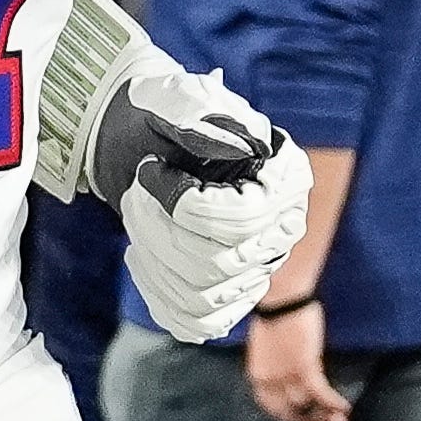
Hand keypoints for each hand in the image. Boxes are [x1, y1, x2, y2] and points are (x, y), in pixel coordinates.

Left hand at [93, 68, 312, 340]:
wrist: (138, 141)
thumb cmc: (161, 116)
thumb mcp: (173, 98)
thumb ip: (199, 114)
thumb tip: (235, 147)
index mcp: (286, 177)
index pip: (244, 220)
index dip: (183, 204)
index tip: (150, 170)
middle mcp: (283, 228)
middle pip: (218, 264)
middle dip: (156, 230)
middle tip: (134, 194)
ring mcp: (259, 267)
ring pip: (203, 297)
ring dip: (151, 258)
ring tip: (137, 217)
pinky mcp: (229, 294)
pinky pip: (196, 322)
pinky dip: (157, 293)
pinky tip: (142, 256)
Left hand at [248, 303, 352, 420]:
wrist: (282, 297)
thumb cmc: (277, 316)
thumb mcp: (269, 350)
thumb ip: (276, 369)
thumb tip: (289, 384)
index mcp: (257, 375)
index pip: (273, 409)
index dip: (293, 420)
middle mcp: (268, 381)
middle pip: (289, 414)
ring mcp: (285, 376)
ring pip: (306, 408)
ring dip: (326, 417)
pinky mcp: (304, 368)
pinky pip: (321, 394)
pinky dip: (334, 403)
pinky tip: (345, 407)